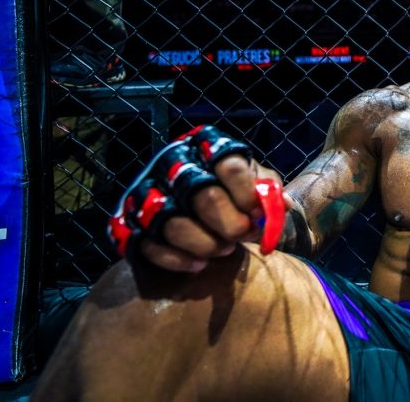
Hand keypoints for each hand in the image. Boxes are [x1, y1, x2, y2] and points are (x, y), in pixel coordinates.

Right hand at [108, 125, 288, 271]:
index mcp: (206, 145)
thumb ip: (268, 191)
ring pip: (176, 225)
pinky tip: (199, 265)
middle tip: (240, 236)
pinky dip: (178, 260)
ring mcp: (147, 191)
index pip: (231, 167)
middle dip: (230, 225)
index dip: (248, 196)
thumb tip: (280, 206)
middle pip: (206, 198)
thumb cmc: (232, 190)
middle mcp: (172, 161)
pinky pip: (151, 247)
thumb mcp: (255, 182)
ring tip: (224, 250)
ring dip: (206, 245)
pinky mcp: (129, 221)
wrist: (197, 205)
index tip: (257, 215)